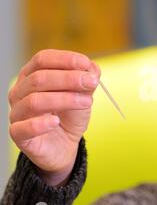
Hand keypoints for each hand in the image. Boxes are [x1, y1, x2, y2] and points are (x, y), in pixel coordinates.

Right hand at [8, 49, 100, 185]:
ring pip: (34, 101)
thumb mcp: (83, 95)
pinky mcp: (19, 135)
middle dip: (69, 78)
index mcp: (33, 76)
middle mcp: (21, 92)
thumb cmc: (69, 116)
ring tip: (86, 102)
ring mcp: (17, 113)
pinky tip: (56, 121)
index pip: (42, 59)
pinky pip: (22, 128)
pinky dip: (40, 124)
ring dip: (64, 99)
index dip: (64, 59)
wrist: (65, 145)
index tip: (86, 63)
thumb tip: (92, 68)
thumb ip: (86, 81)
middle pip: (39, 78)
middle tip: (91, 82)